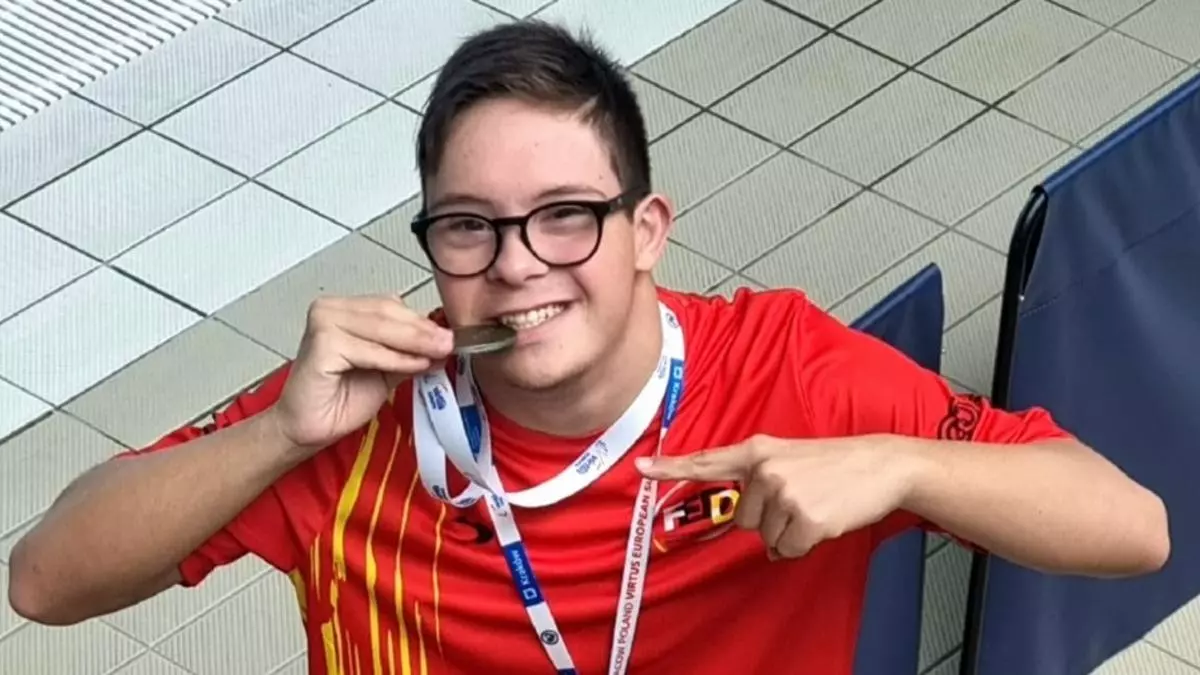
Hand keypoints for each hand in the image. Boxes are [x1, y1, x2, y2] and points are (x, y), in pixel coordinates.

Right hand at [269, 294, 453, 453]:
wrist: (309, 428)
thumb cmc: (341, 399)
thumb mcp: (387, 371)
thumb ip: (410, 354)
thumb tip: (444, 343)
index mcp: (345, 309)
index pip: (390, 306)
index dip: (421, 321)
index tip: (451, 335)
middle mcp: (330, 309)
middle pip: (387, 313)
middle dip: (423, 331)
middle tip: (450, 343)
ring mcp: (323, 323)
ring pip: (381, 328)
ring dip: (414, 343)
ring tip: (438, 353)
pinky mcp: (321, 344)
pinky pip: (369, 350)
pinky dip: (395, 359)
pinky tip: (415, 366)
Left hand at [636, 435, 919, 558]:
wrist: (881, 465)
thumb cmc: (834, 464)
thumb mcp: (789, 457)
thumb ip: (758, 478)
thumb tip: (744, 523)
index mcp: (757, 451)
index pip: (707, 461)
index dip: (672, 468)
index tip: (641, 469)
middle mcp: (764, 470)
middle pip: (744, 519)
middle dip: (769, 519)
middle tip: (801, 499)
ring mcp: (784, 494)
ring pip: (766, 538)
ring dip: (789, 531)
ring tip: (815, 505)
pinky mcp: (804, 518)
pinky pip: (787, 549)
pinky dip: (804, 544)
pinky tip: (823, 520)